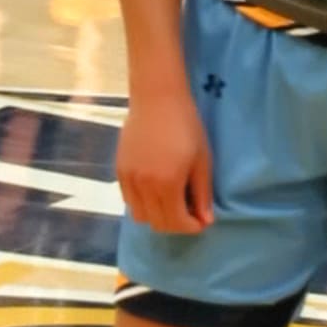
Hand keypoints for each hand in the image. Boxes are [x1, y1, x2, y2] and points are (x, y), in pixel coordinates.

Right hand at [117, 83, 213, 234]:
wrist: (157, 99)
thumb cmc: (186, 126)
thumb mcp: (202, 160)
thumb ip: (202, 194)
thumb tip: (206, 221)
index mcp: (167, 184)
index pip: (177, 223)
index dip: (191, 227)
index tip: (201, 221)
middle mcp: (144, 186)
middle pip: (157, 224)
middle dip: (176, 225)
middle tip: (189, 214)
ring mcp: (128, 179)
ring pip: (140, 216)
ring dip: (158, 216)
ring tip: (172, 202)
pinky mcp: (120, 170)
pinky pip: (129, 201)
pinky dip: (143, 204)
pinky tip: (156, 191)